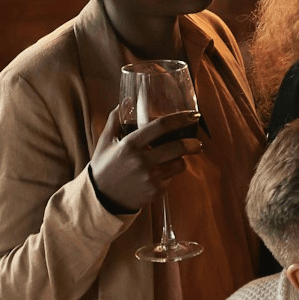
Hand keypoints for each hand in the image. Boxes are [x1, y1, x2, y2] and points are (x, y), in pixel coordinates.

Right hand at [86, 107, 201, 213]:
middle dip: (193, 144)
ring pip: (180, 164)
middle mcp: (142, 161)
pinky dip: (169, 175)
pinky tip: (159, 174)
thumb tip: (127, 101)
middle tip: (197, 143)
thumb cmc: (104, 166)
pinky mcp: (156, 191)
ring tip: (172, 159)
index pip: (161, 126)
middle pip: (178, 147)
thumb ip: (116, 120)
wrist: (101, 198)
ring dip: (180, 160)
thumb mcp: (105, 142)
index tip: (193, 115)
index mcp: (130, 145)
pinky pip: (172, 179)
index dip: (180, 119)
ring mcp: (150, 177)